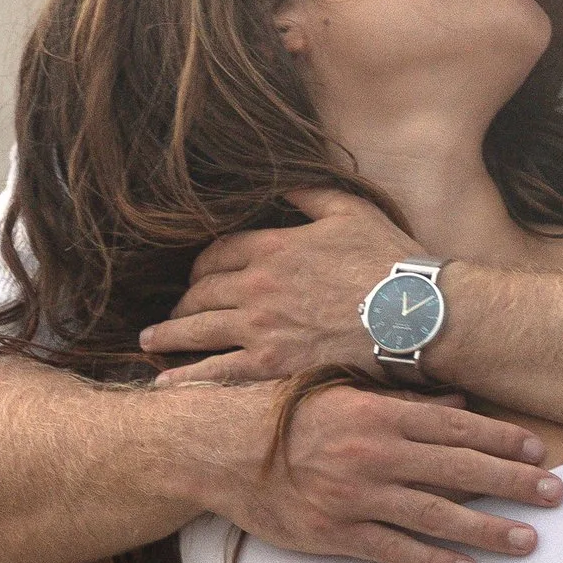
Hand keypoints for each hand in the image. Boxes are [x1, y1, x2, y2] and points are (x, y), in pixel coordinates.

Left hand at [141, 189, 411, 382]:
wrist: (411, 313)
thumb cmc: (387, 261)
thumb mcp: (349, 210)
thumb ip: (308, 194)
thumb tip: (280, 180)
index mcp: (273, 246)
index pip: (217, 253)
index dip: (201, 265)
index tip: (196, 276)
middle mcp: (257, 285)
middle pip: (201, 292)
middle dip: (183, 300)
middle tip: (172, 311)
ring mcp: (261, 327)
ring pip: (199, 329)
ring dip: (169, 334)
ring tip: (150, 341)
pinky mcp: (272, 364)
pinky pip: (217, 372)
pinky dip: (187, 377)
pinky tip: (164, 382)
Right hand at [219, 378, 562, 562]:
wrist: (219, 449)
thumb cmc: (282, 414)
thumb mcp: (342, 392)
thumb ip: (401, 399)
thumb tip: (457, 402)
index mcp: (377, 413)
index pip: (455, 427)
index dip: (501, 440)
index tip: (539, 450)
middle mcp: (374, 453)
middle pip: (459, 470)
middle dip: (513, 483)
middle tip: (556, 494)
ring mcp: (356, 497)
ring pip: (436, 516)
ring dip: (488, 530)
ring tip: (529, 541)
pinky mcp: (335, 534)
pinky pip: (394, 551)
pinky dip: (432, 562)